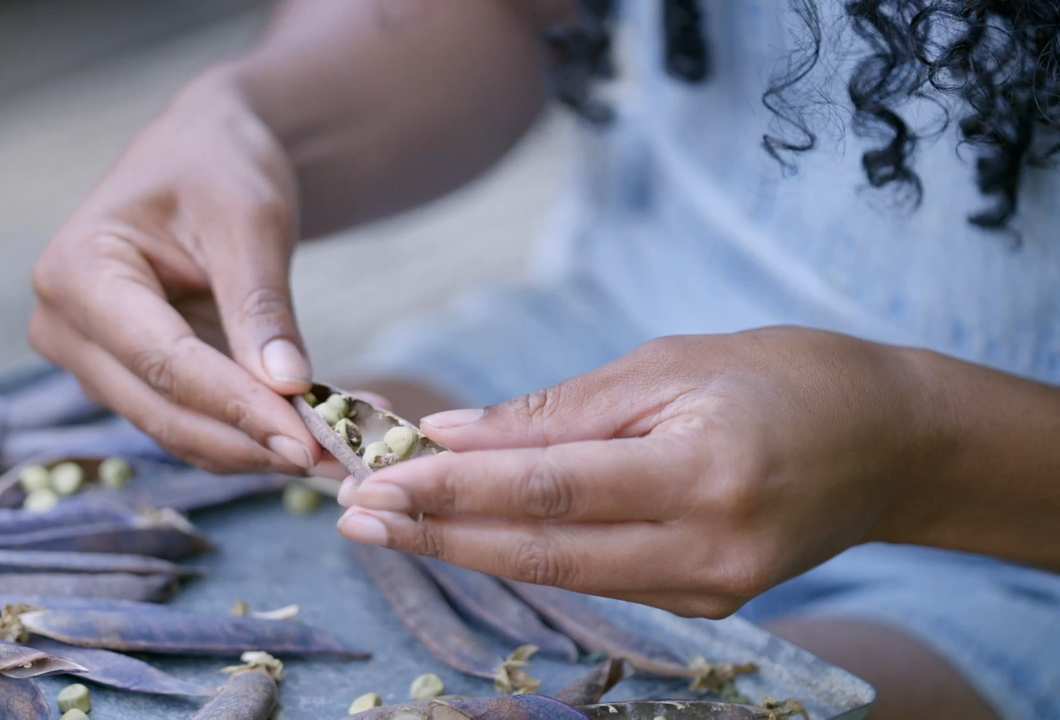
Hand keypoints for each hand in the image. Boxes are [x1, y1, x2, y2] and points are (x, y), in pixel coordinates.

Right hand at [29, 69, 320, 474]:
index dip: (237, 407)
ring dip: (258, 449)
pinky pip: (192, 424)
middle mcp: (66, 327)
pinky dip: (252, 435)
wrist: (201, 155)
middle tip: (335, 459)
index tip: (307, 440)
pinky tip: (316, 436)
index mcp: (77, 271)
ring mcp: (94, 362)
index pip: (164, 360)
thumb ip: (262, 305)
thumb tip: (288, 388)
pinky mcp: (131, 381)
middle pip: (162, 410)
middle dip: (251, 440)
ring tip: (340, 450)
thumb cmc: (217, 167)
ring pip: (178, 431)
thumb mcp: (249, 221)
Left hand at [338, 327, 937, 617]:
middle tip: (352, 518)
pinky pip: (597, 578)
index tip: (375, 482)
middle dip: (438, 536)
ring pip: (561, 575)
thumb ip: (559, 413)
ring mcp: (709, 590)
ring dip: (468, 550)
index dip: (454, 490)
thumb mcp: (668, 364)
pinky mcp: (705, 604)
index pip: (550, 489)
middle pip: (542, 552)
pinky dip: (527, 554)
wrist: (888, 442)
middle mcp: (707, 550)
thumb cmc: (779, 376)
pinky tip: (466, 534)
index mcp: (703, 472)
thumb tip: (452, 434)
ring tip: (387, 526)